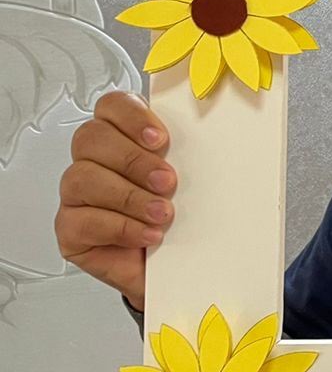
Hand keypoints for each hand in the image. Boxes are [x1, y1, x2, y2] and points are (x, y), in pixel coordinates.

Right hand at [55, 91, 176, 309]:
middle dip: (132, 159)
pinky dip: (120, 227)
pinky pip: (81, 220)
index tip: (161, 138)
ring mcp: (77, 194)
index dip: (131, 116)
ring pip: (81, 178)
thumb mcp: (196, 180)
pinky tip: (148, 234)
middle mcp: (94, 160)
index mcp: (124, 136)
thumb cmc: (186, 217)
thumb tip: (220, 135)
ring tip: (163, 214)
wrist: (180, 265)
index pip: (111, 105)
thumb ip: (195, 153)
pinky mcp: (70, 229)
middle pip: (90, 138)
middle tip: (168, 181)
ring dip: (129, 196)